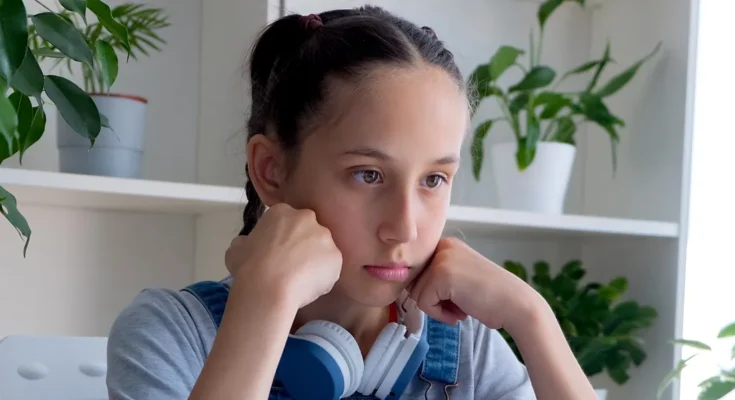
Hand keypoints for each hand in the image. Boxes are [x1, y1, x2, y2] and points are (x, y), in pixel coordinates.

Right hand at [225, 203, 342, 308]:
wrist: (269, 288)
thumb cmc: (248, 267)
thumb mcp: (236, 248)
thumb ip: (247, 241)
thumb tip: (248, 245)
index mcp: (282, 212)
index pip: (287, 221)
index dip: (282, 238)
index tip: (277, 252)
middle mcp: (307, 218)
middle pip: (308, 231)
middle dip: (302, 245)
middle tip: (290, 266)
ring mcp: (324, 237)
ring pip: (322, 249)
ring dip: (314, 261)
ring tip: (300, 280)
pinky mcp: (336, 257)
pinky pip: (330, 267)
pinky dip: (323, 277)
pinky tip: (309, 288)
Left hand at [407, 237, 542, 331]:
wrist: (516, 304)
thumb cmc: (490, 297)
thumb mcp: (459, 277)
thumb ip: (435, 276)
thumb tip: (405, 286)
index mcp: (446, 244)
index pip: (419, 273)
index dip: (433, 292)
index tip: (457, 296)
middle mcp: (442, 246)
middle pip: (414, 282)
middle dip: (434, 300)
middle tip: (461, 303)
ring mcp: (441, 259)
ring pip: (417, 294)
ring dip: (438, 309)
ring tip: (463, 306)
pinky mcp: (441, 275)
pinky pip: (423, 304)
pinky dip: (440, 315)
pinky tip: (462, 312)